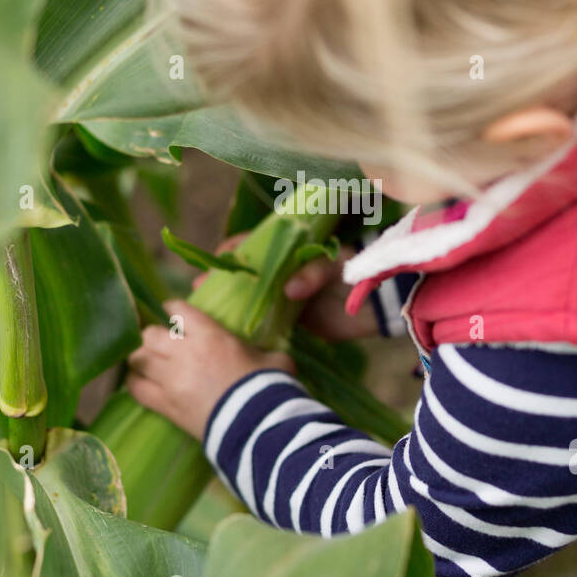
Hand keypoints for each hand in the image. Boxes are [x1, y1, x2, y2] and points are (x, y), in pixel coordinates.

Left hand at [126, 301, 294, 440]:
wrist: (260, 429)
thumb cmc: (270, 389)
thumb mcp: (274, 359)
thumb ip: (260, 349)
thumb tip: (264, 351)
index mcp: (211, 336)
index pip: (176, 309)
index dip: (172, 309)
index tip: (173, 314)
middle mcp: (184, 353)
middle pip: (149, 333)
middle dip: (153, 335)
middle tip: (160, 342)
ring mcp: (170, 380)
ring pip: (137, 358)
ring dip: (141, 357)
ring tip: (148, 361)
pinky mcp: (165, 406)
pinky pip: (135, 388)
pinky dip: (135, 382)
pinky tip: (141, 380)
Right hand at [206, 236, 378, 342]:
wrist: (374, 307)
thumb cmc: (353, 274)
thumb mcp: (333, 265)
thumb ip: (312, 272)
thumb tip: (288, 290)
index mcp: (287, 251)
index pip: (251, 245)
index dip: (231, 251)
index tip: (217, 262)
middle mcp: (279, 272)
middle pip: (242, 273)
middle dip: (219, 280)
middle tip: (202, 291)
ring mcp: (281, 296)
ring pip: (248, 297)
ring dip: (228, 304)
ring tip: (206, 314)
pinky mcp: (288, 320)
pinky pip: (262, 320)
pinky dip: (247, 324)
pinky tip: (228, 332)